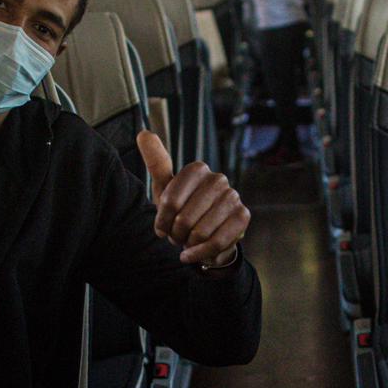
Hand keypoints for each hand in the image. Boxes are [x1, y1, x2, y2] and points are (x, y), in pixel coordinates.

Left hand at [137, 130, 249, 266]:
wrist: (205, 235)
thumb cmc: (182, 210)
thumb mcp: (165, 189)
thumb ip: (156, 162)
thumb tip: (144, 133)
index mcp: (197, 169)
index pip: (170, 200)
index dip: (162, 220)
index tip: (162, 227)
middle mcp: (218, 179)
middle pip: (185, 218)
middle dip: (176, 234)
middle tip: (177, 236)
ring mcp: (233, 196)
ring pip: (200, 231)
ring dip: (188, 243)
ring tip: (187, 241)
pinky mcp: (243, 216)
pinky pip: (217, 242)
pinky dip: (200, 253)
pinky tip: (191, 255)